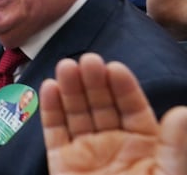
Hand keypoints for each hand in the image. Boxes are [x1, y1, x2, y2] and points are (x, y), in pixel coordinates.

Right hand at [41, 53, 186, 174]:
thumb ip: (175, 147)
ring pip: (77, 112)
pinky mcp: (62, 162)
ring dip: (70, 89)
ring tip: (66, 67)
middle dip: (93, 82)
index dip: (123, 87)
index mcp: (145, 145)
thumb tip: (183, 112)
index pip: (132, 108)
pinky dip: (50, 110)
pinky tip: (49, 88)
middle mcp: (114, 144)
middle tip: (87, 61)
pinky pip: (54, 131)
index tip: (114, 67)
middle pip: (102, 105)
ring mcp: (86, 152)